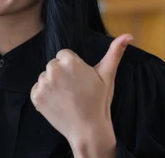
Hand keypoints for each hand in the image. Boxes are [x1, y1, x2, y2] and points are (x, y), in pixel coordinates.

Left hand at [30, 34, 133, 154]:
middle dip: (62, 74)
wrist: (88, 130)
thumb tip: (128, 35)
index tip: (79, 80)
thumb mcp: (107, 75)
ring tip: (67, 98)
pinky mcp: (35, 96)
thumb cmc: (99, 101)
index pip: (63, 55)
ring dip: (52, 85)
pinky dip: (44, 96)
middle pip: (53, 65)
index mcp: (69, 61)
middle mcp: (53, 69)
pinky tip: (57, 103)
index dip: (72, 67)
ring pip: (45, 77)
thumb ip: (115, 52)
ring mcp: (43, 83)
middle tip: (74, 90)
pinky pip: (37, 89)